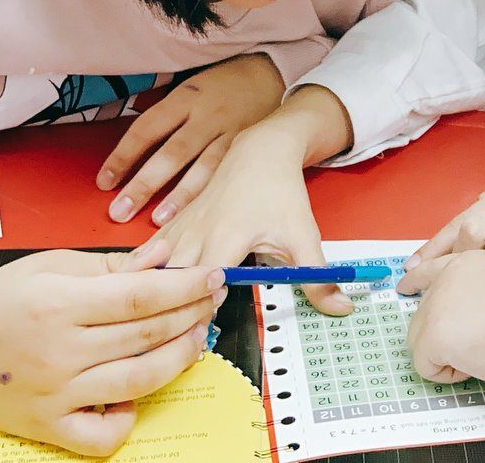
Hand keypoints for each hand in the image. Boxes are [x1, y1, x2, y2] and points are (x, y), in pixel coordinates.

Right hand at [0, 241, 224, 456]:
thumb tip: (165, 260)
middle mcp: (56, 351)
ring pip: (138, 382)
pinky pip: (102, 436)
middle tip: (211, 301)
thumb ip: (110, 266)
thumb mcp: (49, 266)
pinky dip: (127, 419)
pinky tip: (135, 394)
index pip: (142, 296)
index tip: (214, 276)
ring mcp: (52, 394)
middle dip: (192, 315)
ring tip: (195, 338)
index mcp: (56, 303)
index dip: (186, 286)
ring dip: (178, 359)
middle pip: (147, 336)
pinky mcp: (44, 426)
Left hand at [96, 53, 286, 225]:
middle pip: (171, 153)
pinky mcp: (248, 148)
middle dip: (144, 184)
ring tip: (158, 220)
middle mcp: (207, 116)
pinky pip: (226, 175)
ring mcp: (230, 133)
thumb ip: (165, 116)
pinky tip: (198, 215)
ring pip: (202, 168)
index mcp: (186, 97)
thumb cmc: (222, 84)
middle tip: (120, 210)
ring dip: (178, 196)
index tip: (105, 181)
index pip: (147, 129)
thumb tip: (131, 150)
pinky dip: (210, 196)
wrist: (270, 73)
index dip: (123, 156)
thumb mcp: (190, 88)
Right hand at [148, 86, 356, 315]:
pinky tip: (143, 290)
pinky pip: (150, 252)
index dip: (200, 310)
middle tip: (180, 334)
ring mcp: (180, 227)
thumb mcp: (304, 236)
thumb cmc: (281, 193)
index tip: (206, 333)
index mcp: (226, 237)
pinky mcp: (173, 223)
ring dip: (155, 292)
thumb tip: (341, 308)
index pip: (201, 284)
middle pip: (168, 279)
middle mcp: (196, 233)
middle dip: (171, 308)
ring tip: (159, 319)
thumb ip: (318, 277)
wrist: (261, 150)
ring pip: (152, 266)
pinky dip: (146, 272)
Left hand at [402, 250, 484, 391]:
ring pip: (421, 342)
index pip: (432, 268)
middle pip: (421, 314)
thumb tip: (472, 317)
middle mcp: (449, 276)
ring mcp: (438, 304)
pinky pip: (428, 367)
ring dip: (449, 354)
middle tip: (474, 345)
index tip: (407, 286)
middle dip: (442, 334)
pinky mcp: (435, 334)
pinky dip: (450, 374)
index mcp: (471, 262)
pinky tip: (479, 361)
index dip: (416, 281)